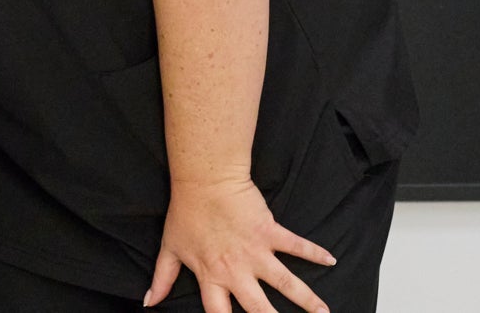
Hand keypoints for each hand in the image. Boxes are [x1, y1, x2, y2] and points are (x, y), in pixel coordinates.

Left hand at [146, 176, 335, 312]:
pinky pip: (296, 245)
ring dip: (307, 299)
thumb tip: (148, 302)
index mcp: (211, 278)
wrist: (204, 179)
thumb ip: (161, 279)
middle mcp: (236, 271)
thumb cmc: (186, 212)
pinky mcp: (270, 232)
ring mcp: (256, 252)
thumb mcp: (170, 249)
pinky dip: (315, 252)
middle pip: (259, 310)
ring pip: (286, 283)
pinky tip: (331, 260)